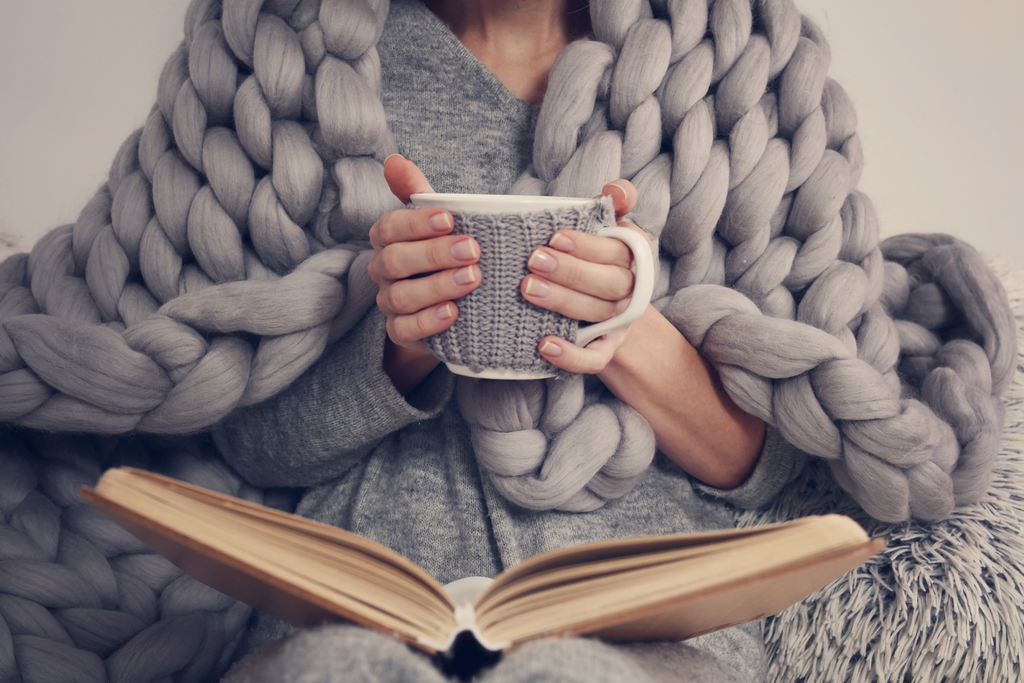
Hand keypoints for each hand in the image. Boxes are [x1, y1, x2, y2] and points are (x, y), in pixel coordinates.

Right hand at [367, 155, 481, 390]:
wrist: (450, 305)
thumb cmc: (443, 252)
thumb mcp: (436, 220)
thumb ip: (417, 191)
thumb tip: (394, 160)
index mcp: (387, 239)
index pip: (389, 227)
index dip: (417, 223)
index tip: (450, 219)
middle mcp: (383, 270)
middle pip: (395, 261)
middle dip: (434, 254)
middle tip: (473, 250)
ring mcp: (389, 303)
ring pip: (401, 296)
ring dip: (438, 286)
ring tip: (473, 278)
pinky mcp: (400, 331)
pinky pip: (405, 330)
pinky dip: (429, 322)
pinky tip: (454, 313)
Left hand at [523, 179, 652, 373]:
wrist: (608, 310)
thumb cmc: (597, 257)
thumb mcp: (607, 227)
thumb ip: (614, 204)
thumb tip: (617, 190)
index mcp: (635, 257)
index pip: (618, 251)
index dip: (588, 245)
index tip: (555, 236)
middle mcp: (632, 291)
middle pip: (610, 283)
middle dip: (571, 272)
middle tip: (534, 260)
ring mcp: (620, 323)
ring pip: (598, 314)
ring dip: (563, 302)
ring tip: (528, 289)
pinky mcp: (605, 350)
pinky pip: (594, 358)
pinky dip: (571, 355)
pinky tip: (544, 345)